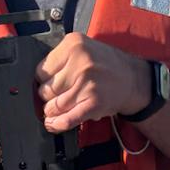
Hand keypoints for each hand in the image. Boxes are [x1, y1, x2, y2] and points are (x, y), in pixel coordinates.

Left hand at [36, 34, 150, 132]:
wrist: (134, 80)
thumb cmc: (106, 65)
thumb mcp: (83, 48)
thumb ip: (61, 59)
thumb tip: (35, 81)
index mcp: (73, 45)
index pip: (40, 70)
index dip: (43, 80)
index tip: (49, 84)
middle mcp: (80, 63)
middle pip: (45, 89)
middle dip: (47, 96)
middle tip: (58, 95)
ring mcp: (87, 84)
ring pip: (53, 106)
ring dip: (52, 111)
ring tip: (58, 109)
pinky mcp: (93, 104)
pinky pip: (66, 119)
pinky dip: (56, 124)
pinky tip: (53, 123)